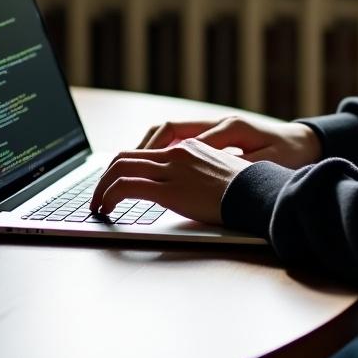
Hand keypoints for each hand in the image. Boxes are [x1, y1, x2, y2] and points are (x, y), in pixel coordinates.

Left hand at [89, 139, 251, 223]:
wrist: (260, 192)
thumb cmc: (247, 189)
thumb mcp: (221, 173)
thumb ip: (199, 174)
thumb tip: (186, 189)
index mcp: (188, 147)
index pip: (144, 150)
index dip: (122, 167)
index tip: (114, 184)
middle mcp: (176, 153)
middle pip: (125, 156)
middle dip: (104, 177)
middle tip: (97, 196)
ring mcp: (172, 169)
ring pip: (120, 169)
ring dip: (102, 188)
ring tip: (97, 206)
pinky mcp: (169, 189)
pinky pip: (127, 187)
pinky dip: (109, 196)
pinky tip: (107, 210)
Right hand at [136, 115, 321, 169]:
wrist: (303, 142)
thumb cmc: (288, 154)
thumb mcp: (268, 163)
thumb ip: (241, 165)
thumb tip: (212, 168)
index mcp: (229, 128)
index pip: (184, 139)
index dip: (161, 158)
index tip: (142, 176)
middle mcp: (217, 123)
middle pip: (168, 128)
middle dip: (142, 149)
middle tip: (120, 172)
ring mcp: (213, 127)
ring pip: (169, 131)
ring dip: (147, 147)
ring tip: (127, 169)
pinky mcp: (213, 135)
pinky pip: (177, 137)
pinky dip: (160, 149)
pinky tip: (150, 167)